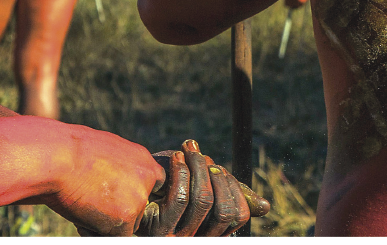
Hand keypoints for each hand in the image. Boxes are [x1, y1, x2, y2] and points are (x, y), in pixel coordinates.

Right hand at [48, 127, 166, 235]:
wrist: (59, 158)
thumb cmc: (72, 151)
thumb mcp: (106, 150)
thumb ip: (122, 167)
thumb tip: (120, 181)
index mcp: (143, 160)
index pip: (154, 184)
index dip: (137, 193)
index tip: (122, 198)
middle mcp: (146, 180)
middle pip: (141, 207)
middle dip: (122, 210)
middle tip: (94, 202)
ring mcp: (138, 200)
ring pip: (129, 223)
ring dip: (110, 222)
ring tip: (84, 207)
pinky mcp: (126, 218)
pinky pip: (118, 236)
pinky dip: (99, 232)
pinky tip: (82, 220)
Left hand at [136, 140, 269, 236]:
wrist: (121, 188)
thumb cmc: (162, 190)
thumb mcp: (199, 191)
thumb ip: (227, 196)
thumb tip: (265, 208)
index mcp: (210, 233)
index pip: (238, 215)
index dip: (231, 187)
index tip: (216, 166)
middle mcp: (197, 239)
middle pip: (224, 209)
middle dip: (215, 174)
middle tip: (198, 152)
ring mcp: (178, 238)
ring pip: (203, 200)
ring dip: (198, 166)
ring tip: (186, 149)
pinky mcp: (158, 231)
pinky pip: (180, 198)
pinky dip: (182, 171)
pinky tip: (174, 157)